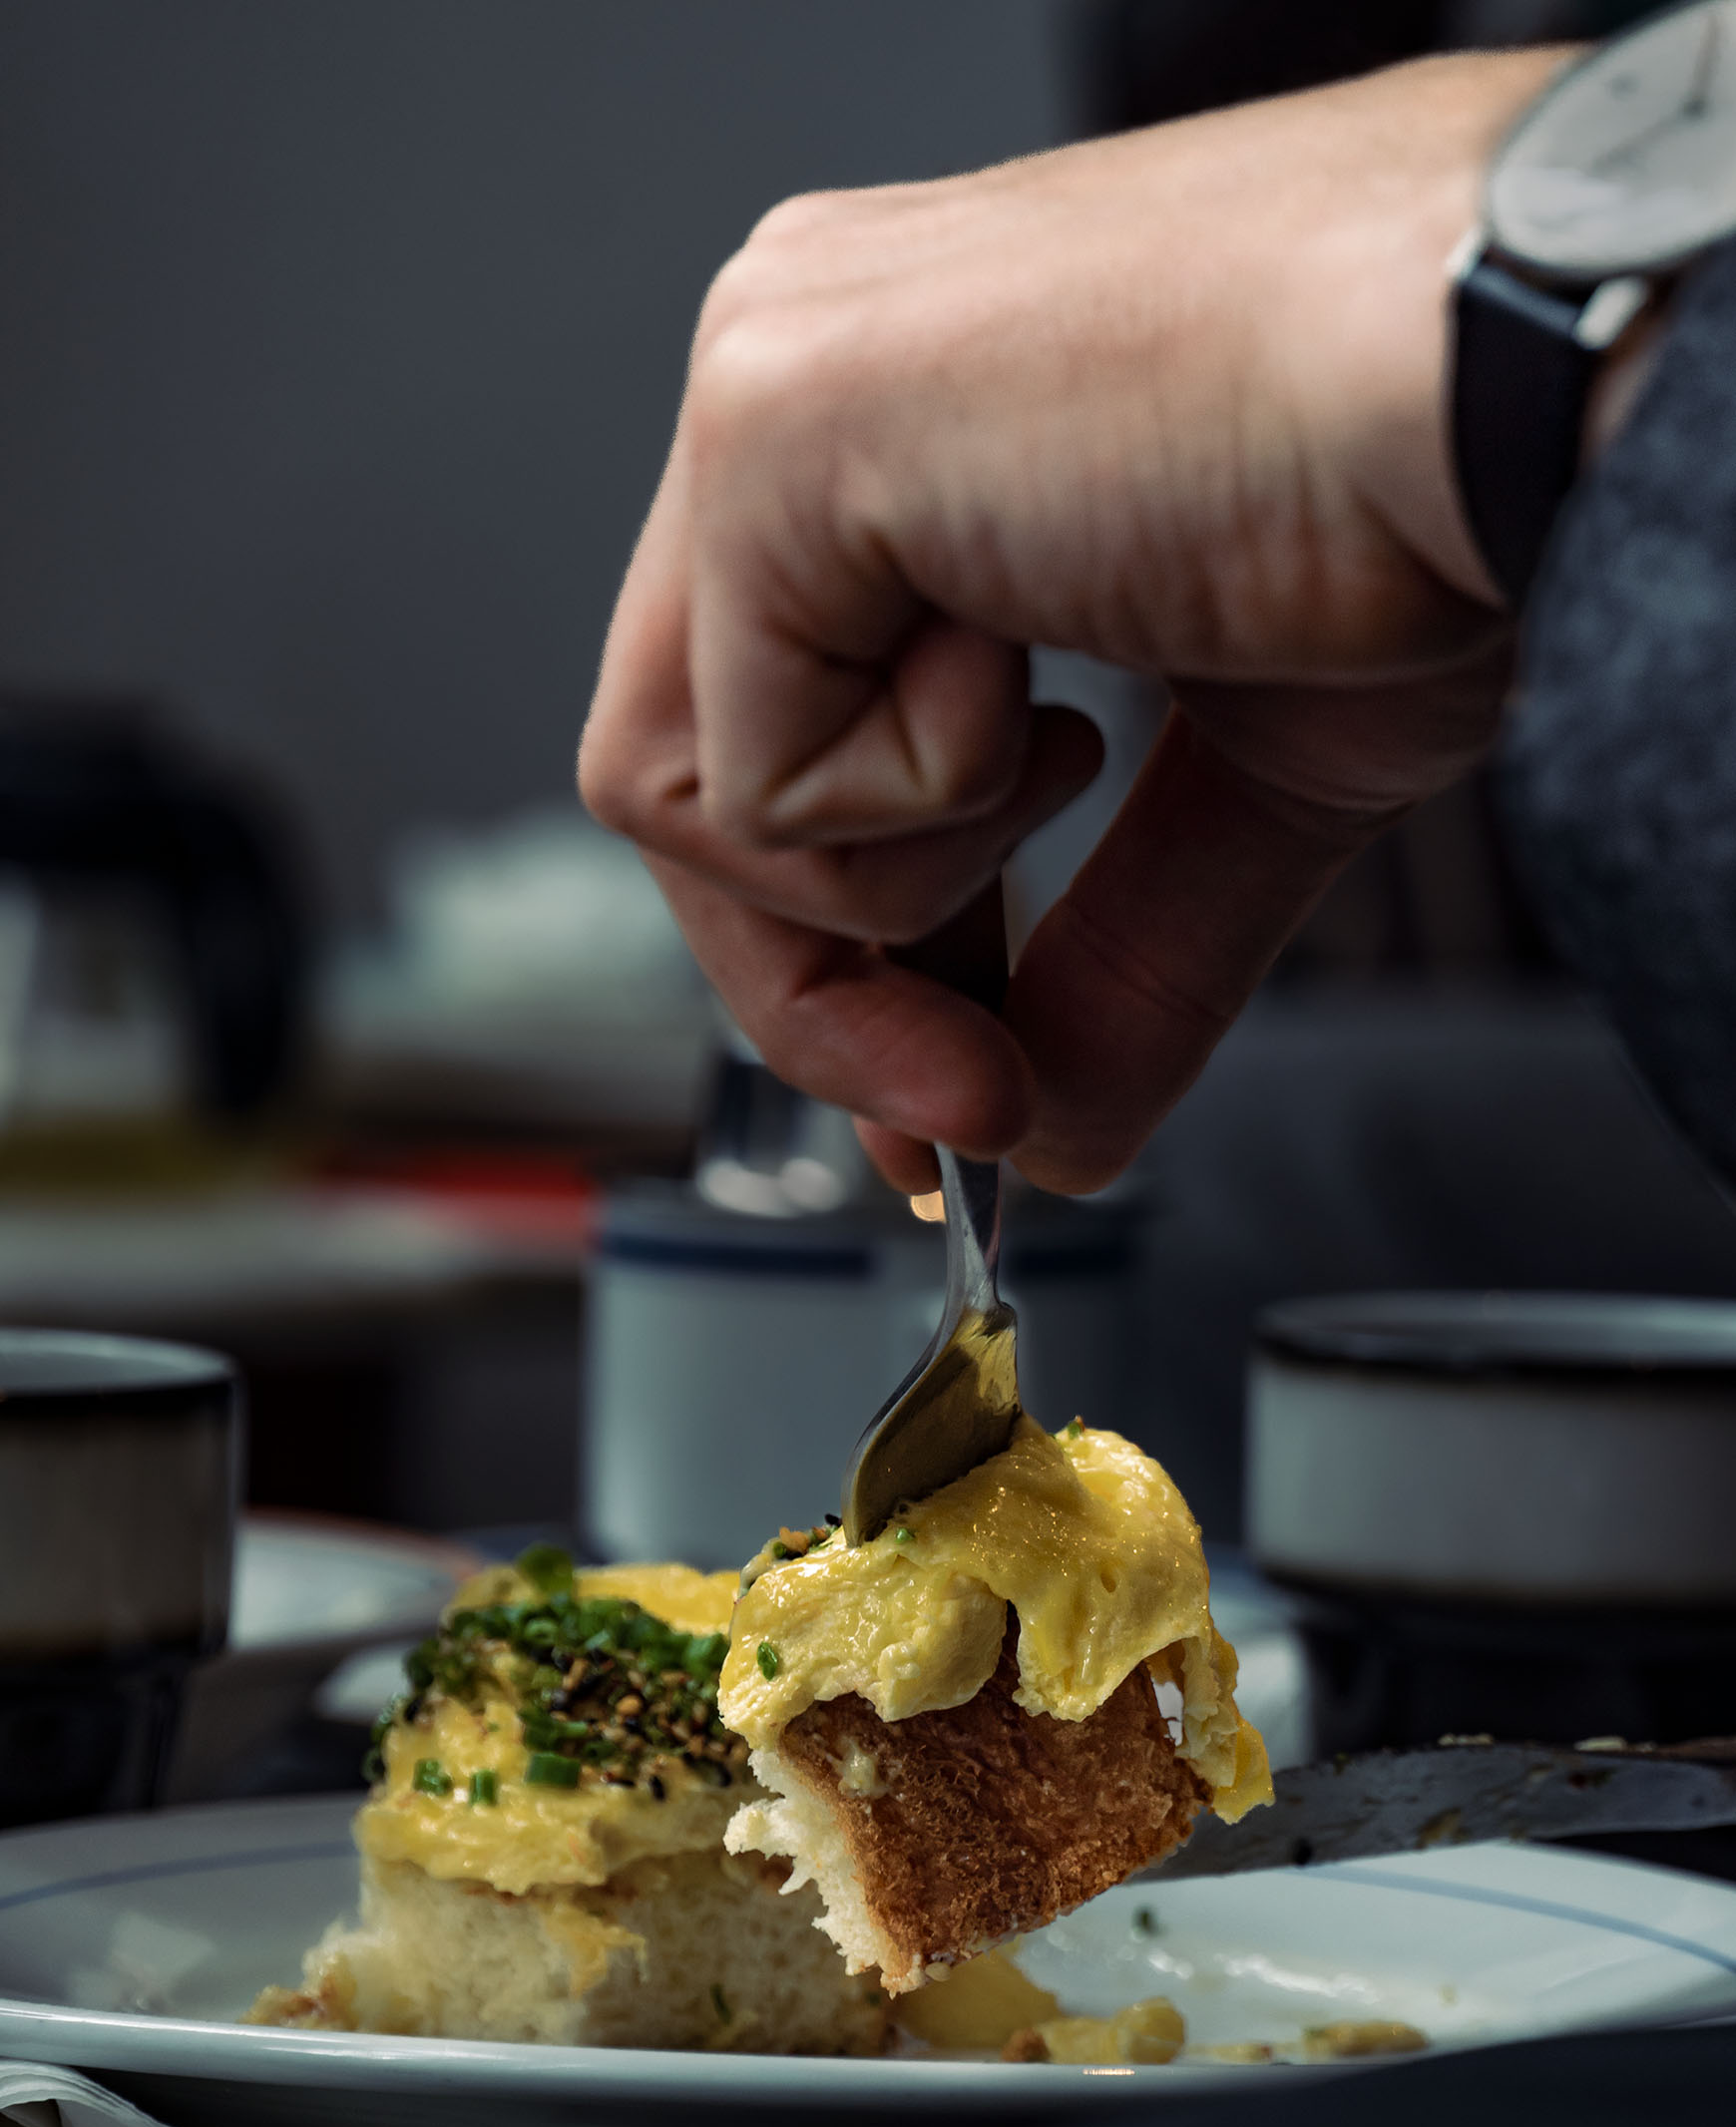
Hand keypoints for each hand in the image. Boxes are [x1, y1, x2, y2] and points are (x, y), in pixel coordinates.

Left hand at [580, 50, 1563, 1192]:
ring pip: (685, 797)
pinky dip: (915, 811)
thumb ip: (1118, 946)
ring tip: (1071, 746)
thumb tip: (1048, 1135)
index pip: (766, 728)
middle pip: (689, 782)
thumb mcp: (1257, 776)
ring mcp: (769, 374)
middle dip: (831, 993)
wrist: (1523, 379)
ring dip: (899, 876)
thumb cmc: (1438, 488)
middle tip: (976, 1106)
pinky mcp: (772, 428)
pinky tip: (1051, 669)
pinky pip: (744, 772)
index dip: (842, 945)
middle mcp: (803, 359)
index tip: (937, 1082)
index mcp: (900, 406)